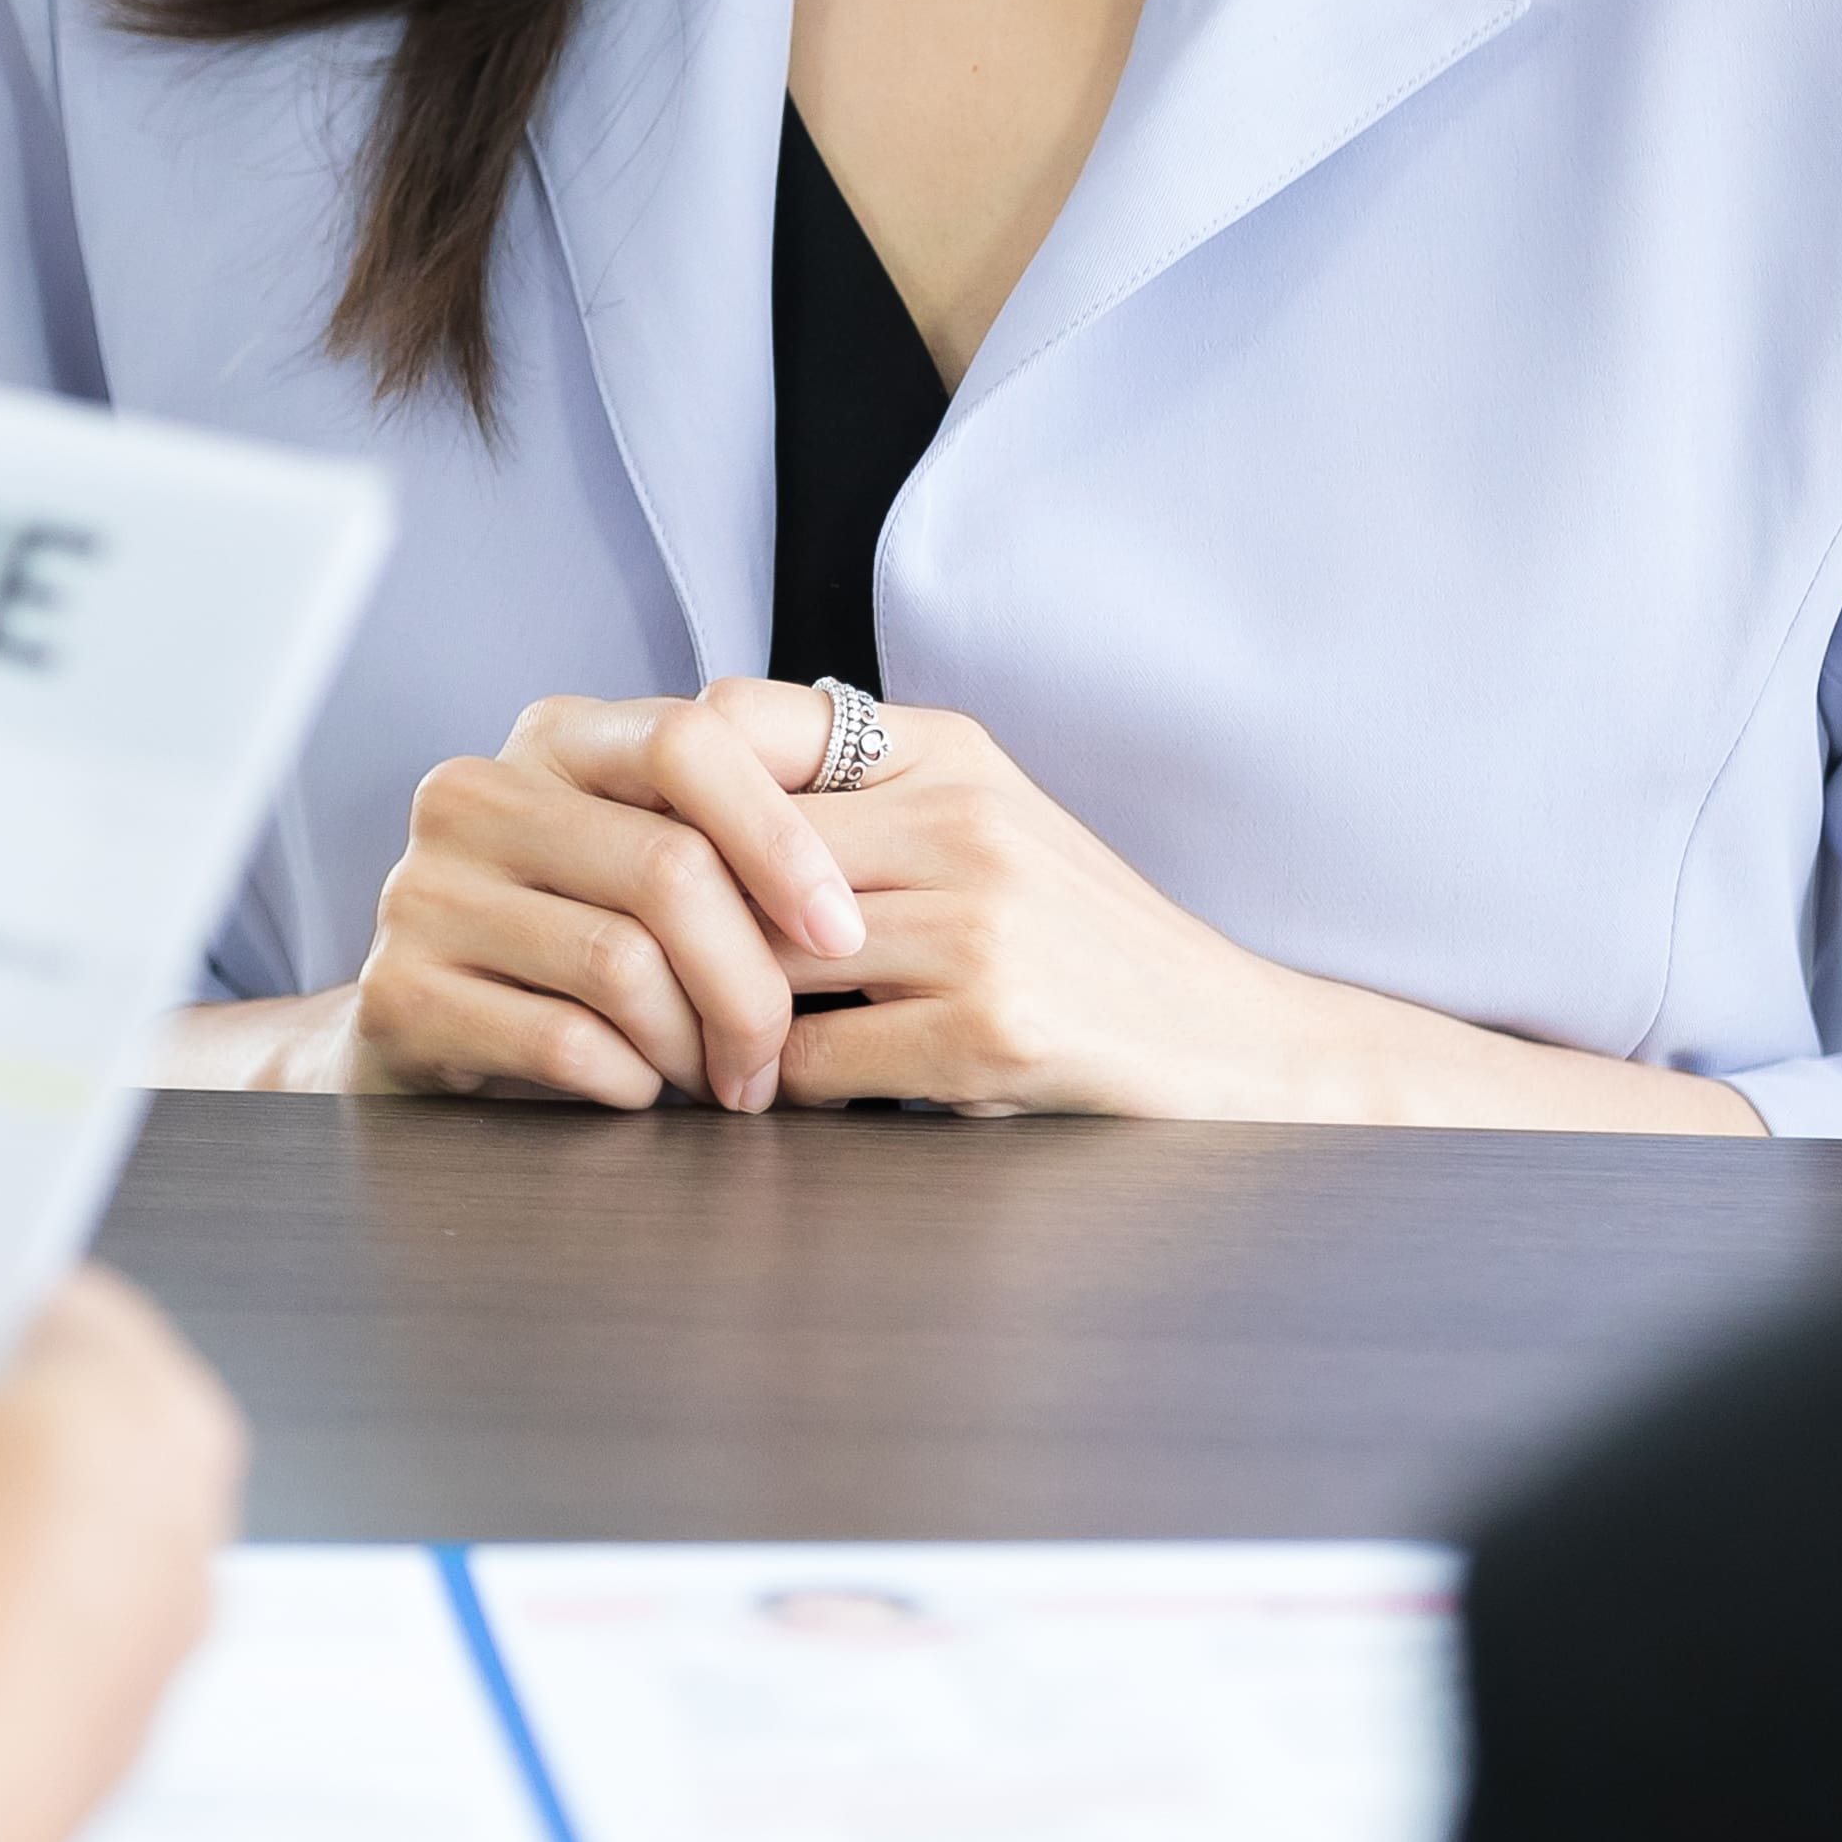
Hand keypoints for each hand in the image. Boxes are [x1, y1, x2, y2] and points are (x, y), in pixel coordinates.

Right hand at [346, 684, 880, 1110]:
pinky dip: (631, 1084)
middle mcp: (473, 794)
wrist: (428, 1031)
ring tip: (707, 1077)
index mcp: (552, 737)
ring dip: (694, 1044)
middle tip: (773, 1054)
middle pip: (669, 868)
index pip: (689, 741)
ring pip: (623, 964)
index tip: (842, 931)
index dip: (782, 838)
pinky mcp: (396, 994)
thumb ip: (724, 833)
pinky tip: (636, 1088)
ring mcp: (422, 892)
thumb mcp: (646, 858)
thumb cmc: (579, 945)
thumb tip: (853, 884)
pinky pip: (567, 1044)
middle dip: (753, 983)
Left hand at [352, 685, 1764, 1131]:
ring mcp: (977, 922)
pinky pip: (816, 1064)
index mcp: (944, 750)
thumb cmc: (1083, 954)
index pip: (729, 730)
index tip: (599, 864)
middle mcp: (960, 816)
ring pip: (755, 963)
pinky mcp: (987, 1030)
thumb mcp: (977, 834)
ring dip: (706, 1024)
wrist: (1247, 1056)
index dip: (647, 802)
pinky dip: (777, 1096)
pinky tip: (772, 1112)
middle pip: (721, 855)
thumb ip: (845, 807)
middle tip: (593, 984)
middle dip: (656, 932)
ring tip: (671, 1057)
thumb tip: (647, 815)